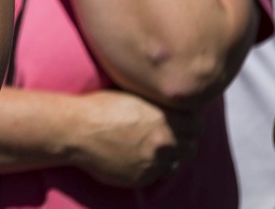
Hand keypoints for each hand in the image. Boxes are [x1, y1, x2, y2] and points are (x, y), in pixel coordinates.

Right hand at [72, 90, 202, 187]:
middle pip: (190, 148)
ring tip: (148, 148)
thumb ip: (158, 103)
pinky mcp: (140, 179)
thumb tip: (172, 104)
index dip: (190, 122)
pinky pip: (153, 176)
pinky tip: (132, 157)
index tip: (182, 120)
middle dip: (181, 141)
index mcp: (165, 119)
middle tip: (167, 135)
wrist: (77, 129)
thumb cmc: (100, 105)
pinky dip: (147, 168)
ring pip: (172, 164)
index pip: (198, 126)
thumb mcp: (133, 94)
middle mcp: (165, 143)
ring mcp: (153, 164)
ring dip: (164, 157)